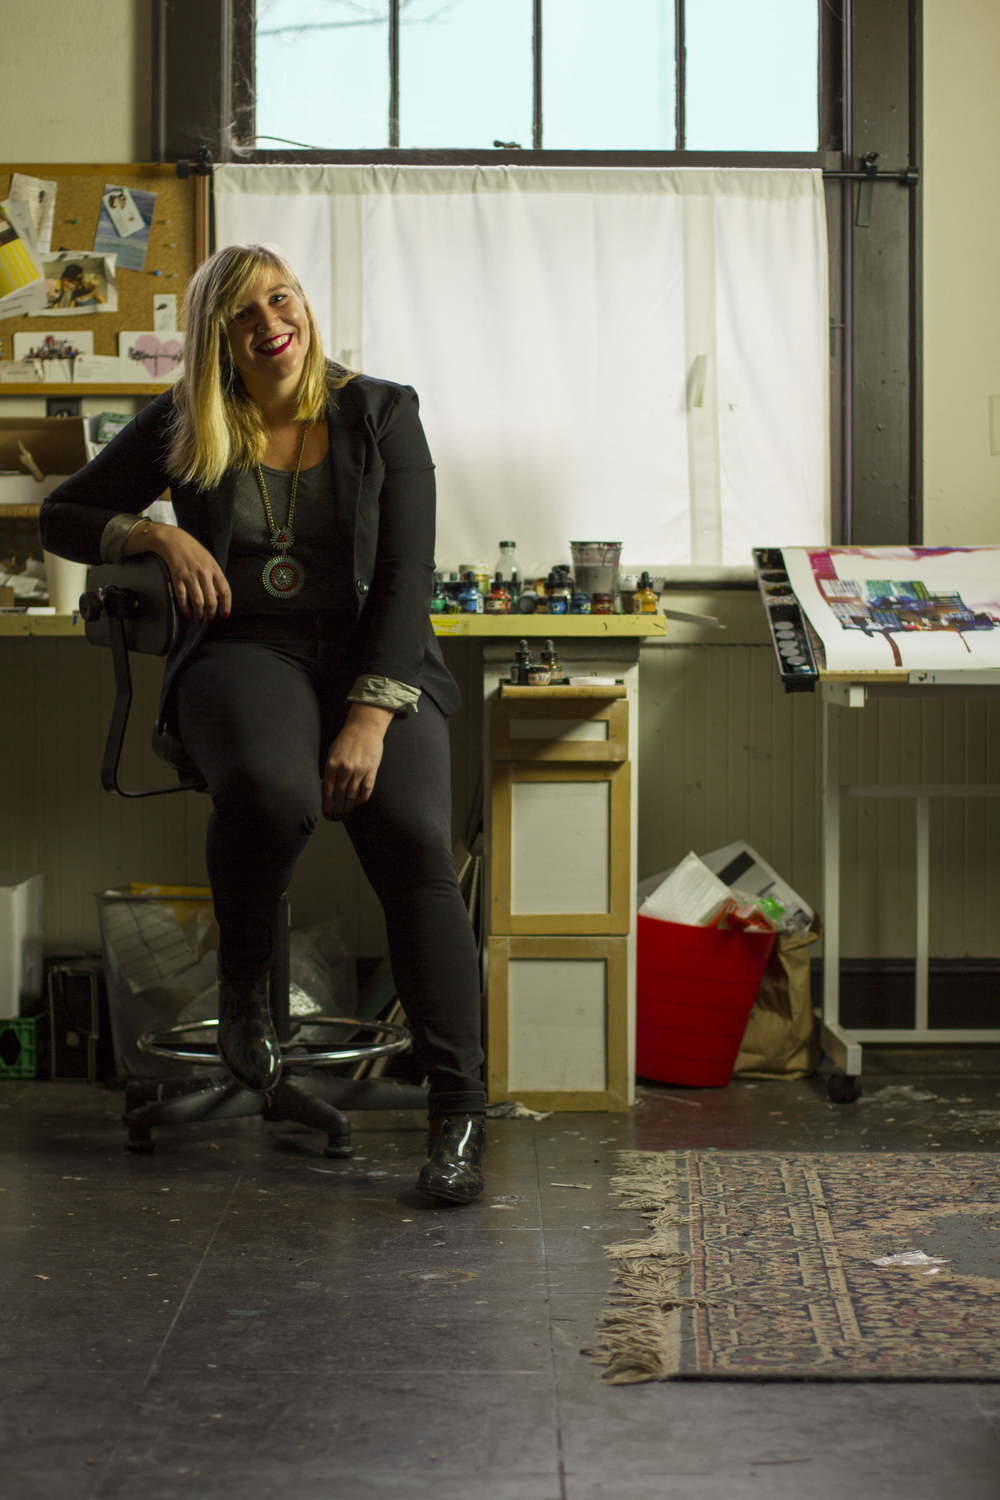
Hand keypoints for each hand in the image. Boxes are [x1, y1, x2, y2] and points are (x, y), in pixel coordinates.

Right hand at [124, 519, 231, 622]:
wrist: (173, 539)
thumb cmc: (193, 550)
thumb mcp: (209, 560)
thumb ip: (214, 577)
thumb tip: (217, 596)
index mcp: (215, 569)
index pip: (225, 591)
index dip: (226, 606)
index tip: (224, 615)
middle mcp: (204, 573)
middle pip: (212, 600)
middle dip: (211, 613)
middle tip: (208, 619)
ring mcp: (190, 575)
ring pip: (198, 601)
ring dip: (199, 613)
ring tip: (199, 618)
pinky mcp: (177, 576)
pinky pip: (182, 597)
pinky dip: (184, 607)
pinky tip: (186, 613)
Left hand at [322, 704, 393, 819]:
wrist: (364, 727)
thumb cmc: (346, 740)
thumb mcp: (332, 753)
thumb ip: (330, 771)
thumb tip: (328, 790)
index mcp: (332, 764)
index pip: (327, 790)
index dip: (327, 805)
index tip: (328, 814)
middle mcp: (345, 769)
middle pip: (340, 795)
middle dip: (338, 808)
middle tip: (338, 816)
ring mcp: (359, 770)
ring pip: (353, 795)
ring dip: (350, 806)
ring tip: (348, 814)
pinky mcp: (371, 770)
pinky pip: (366, 789)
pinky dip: (362, 799)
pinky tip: (359, 805)